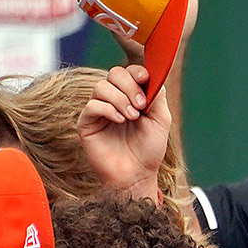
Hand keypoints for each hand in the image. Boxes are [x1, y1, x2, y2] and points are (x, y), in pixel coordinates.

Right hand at [77, 64, 168, 200]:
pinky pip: (92, 105)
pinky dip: (107, 109)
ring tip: (132, 117)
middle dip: (129, 86)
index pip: (128, 72)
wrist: (137, 175)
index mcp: (131, 97)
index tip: (145, 80)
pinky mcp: (86, 123)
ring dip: (120, 99)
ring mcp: (98, 111)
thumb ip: (158, 97)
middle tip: (141, 106)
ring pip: (101, 87)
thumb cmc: (149, 150)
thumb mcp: (161, 121)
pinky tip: (119, 121)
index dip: (136, 72)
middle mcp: (113, 100)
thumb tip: (153, 75)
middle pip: (114, 74)